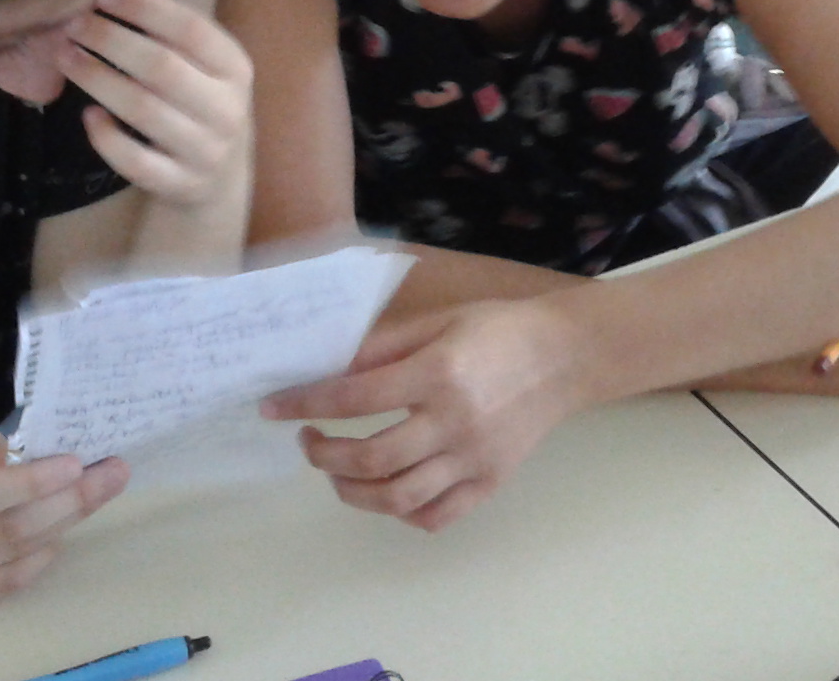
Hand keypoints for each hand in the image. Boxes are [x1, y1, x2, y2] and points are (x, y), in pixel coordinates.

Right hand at [0, 407, 125, 609]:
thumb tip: (25, 464)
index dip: (34, 483)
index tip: (78, 462)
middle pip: (6, 530)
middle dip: (70, 502)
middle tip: (114, 474)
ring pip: (10, 557)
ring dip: (62, 526)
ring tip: (96, 495)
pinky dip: (34, 564)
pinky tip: (58, 537)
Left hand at [62, 0, 253, 214]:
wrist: (219, 180)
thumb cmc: (199, 101)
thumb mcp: (194, 58)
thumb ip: (162, 12)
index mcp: (235, 67)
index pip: (189, 29)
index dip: (143, 8)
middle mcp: (228, 109)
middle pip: (161, 67)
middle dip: (110, 40)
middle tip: (71, 24)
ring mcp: (206, 151)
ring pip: (144, 111)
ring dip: (97, 80)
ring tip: (64, 56)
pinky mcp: (181, 185)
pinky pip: (137, 162)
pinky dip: (107, 138)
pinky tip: (88, 115)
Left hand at [260, 300, 591, 531]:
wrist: (565, 356)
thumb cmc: (496, 330)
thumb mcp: (437, 322)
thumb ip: (381, 347)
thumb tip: (325, 368)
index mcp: (438, 373)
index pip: (354, 397)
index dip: (305, 403)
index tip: (273, 407)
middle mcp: (454, 422)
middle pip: (372, 459)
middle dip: (324, 455)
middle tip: (308, 441)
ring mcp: (474, 459)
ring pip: (398, 498)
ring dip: (352, 491)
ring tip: (336, 471)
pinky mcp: (490, 483)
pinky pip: (436, 516)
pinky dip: (400, 513)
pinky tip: (385, 490)